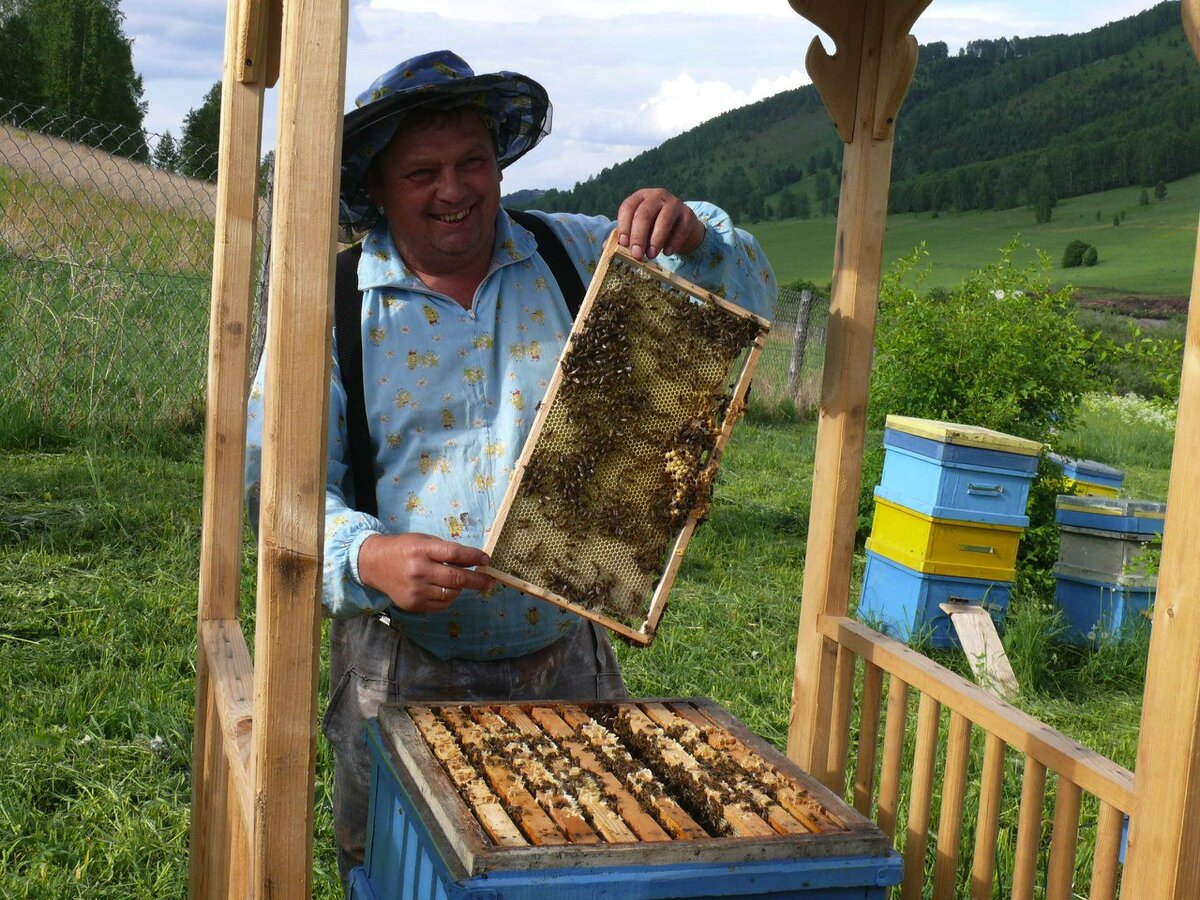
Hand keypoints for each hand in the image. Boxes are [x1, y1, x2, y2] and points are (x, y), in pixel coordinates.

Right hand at [357, 533, 493, 612]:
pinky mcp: (413, 604)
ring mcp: (415, 590)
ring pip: (451, 594)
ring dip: (460, 589)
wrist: (374, 564)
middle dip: (478, 580)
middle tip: (490, 581)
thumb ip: (446, 550)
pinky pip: (441, 605)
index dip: (474, 557)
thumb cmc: (404, 549)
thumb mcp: (424, 541)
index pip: (454, 554)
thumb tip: (475, 561)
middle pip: (456, 578)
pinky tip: (444, 590)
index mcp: (422, 550)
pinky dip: (448, 598)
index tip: (486, 560)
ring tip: (459, 582)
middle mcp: (419, 570)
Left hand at [616, 188, 705, 260]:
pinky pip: (680, 228)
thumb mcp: (638, 229)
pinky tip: (667, 252)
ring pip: (664, 220)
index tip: (623, 244)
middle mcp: (656, 196)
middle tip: (636, 254)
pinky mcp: (688, 214)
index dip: (624, 226)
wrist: (681, 226)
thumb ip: (624, 237)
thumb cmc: (653, 227)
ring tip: (651, 255)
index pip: (628, 207)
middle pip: (644, 213)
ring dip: (656, 240)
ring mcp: (674, 203)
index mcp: (640, 197)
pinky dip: (673, 242)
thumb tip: (605, 248)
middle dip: (638, 236)